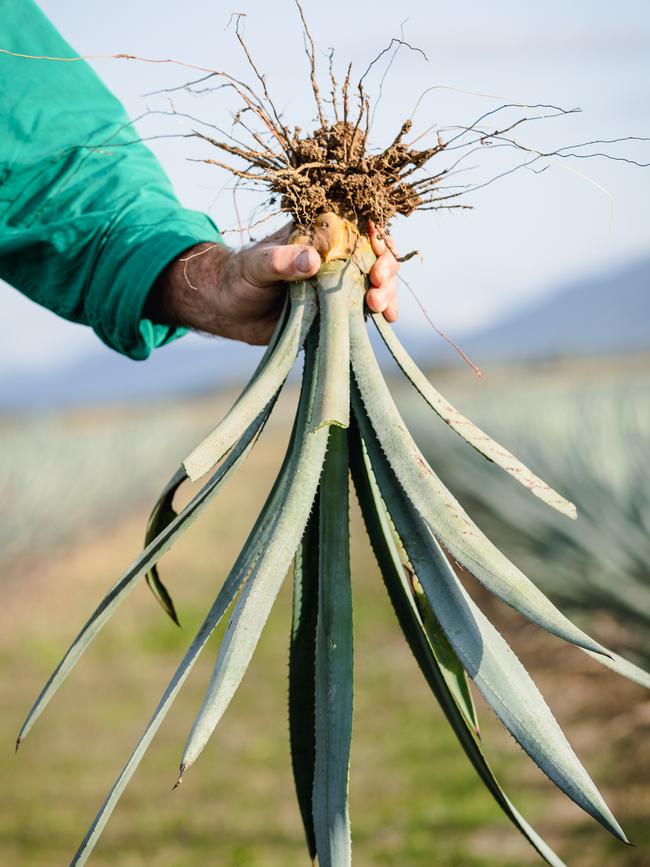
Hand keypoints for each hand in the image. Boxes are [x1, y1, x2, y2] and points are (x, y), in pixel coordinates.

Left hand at [149, 220, 398, 345]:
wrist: (228, 311)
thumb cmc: (240, 277)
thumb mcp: (256, 265)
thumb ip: (280, 261)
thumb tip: (311, 260)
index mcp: (318, 235)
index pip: (358, 226)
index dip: (376, 235)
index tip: (377, 251)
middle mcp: (333, 257)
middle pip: (375, 255)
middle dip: (385, 267)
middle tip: (377, 284)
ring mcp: (337, 284)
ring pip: (376, 281)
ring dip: (386, 291)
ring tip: (379, 305)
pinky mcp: (336, 309)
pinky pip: (365, 308)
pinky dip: (381, 311)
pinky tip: (388, 318)